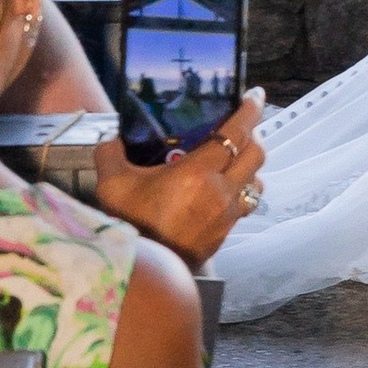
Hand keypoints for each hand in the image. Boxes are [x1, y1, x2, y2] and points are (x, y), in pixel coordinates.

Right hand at [93, 91, 268, 267]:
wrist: (139, 272)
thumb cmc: (129, 225)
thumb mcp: (112, 185)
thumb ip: (111, 154)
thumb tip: (112, 139)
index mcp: (198, 172)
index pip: (237, 132)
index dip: (250, 110)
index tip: (254, 95)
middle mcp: (221, 191)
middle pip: (256, 154)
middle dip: (254, 136)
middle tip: (241, 128)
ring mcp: (226, 216)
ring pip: (255, 182)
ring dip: (250, 168)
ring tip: (235, 161)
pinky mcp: (224, 235)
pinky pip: (243, 207)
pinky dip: (240, 193)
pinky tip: (223, 192)